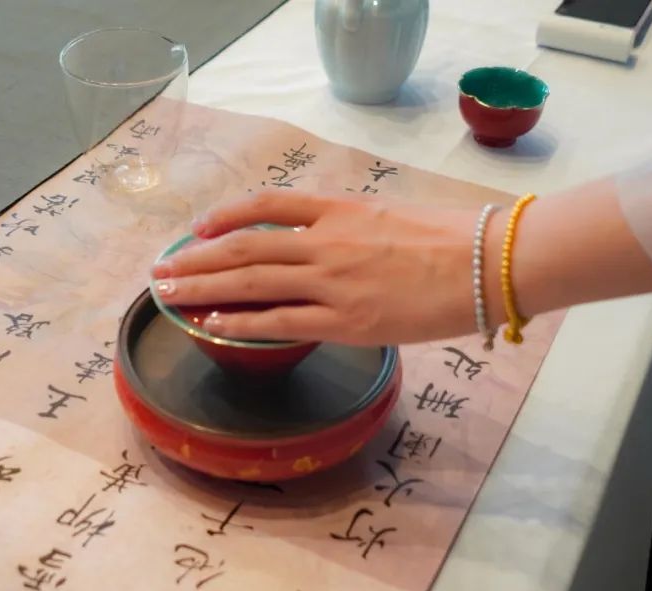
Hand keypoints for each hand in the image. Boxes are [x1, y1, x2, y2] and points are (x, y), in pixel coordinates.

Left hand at [150, 191, 491, 345]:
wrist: (490, 261)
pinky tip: (211, 325)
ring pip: (250, 282)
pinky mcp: (346, 320)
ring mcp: (332, 281)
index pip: (267, 204)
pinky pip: (279, 321)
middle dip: (196, 259)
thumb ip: (350, 226)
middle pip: (244, 245)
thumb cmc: (452, 237)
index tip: (199, 227)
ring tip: (167, 295)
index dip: (225, 215)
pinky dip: (239, 323)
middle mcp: (326, 240)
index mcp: (339, 209)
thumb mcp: (391, 215)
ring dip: (202, 288)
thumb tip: (322, 241)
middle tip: (161, 270)